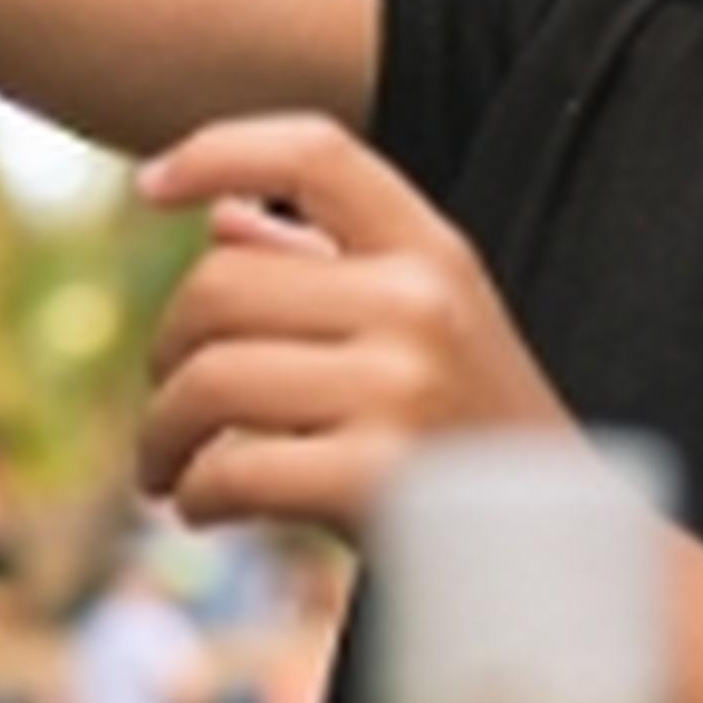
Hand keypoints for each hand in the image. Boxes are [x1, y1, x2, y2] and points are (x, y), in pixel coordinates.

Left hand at [133, 115, 574, 530]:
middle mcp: (420, 303)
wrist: (552, 552)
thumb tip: (218, 219)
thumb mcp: (423, 326)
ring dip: (161, 434)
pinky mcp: (377, 478)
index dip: (221, 150)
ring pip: (207, 380)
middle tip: (168, 409)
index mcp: (432, 251)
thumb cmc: (465, 432)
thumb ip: (329, 266)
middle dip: (165, 353)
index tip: (149, 187)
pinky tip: (203, 508)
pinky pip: (230, 470)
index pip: (317, 153)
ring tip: (166, 468)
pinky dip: (195, 495)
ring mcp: (402, 388)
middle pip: (218, 287)